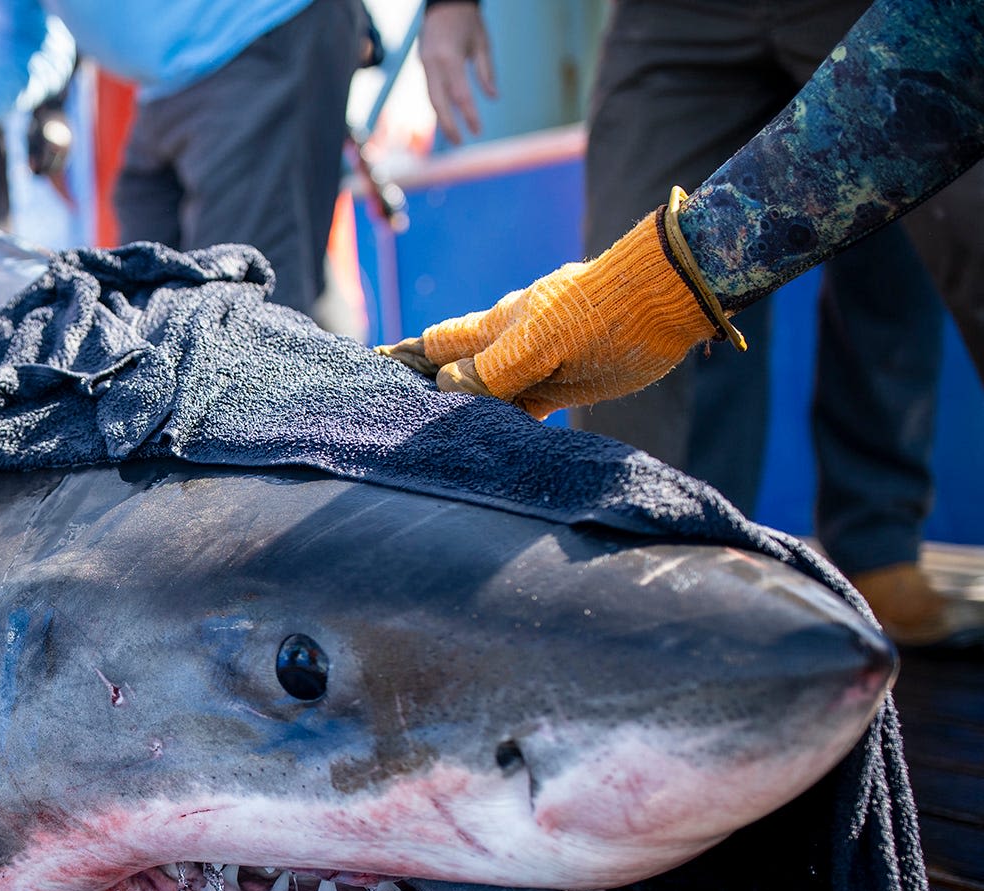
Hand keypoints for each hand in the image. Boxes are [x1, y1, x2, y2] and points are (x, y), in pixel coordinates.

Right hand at [379, 204, 735, 418]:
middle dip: (429, 393)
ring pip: (488, 395)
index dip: (403, 359)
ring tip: (442, 445)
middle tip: (399, 425)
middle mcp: (506, 348)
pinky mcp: (561, 387)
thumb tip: (448, 388)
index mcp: (493, 329)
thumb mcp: (541, 342)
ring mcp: (533, 367)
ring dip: (470, 415)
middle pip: (456, 372)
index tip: (370, 374)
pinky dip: (505, 424)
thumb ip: (493, 367)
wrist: (663, 303)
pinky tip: (496, 442)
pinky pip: (521, 408)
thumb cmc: (600, 314)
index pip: (434, 345)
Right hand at [419, 1, 495, 145]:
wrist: (445, 2)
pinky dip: (438, 104)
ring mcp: (424, 64)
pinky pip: (430, 88)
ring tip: (453, 134)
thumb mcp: (482, 43)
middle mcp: (432, 63)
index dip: (468, 114)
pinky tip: (447, 116)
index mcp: (449, 58)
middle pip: (438, 102)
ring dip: (441, 118)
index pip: (459, 94)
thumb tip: (493, 98)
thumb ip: (486, 72)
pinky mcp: (422, 64)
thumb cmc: (468, 20)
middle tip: (460, 142)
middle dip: (448, 124)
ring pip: (431, 97)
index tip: (477, 130)